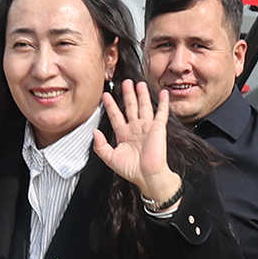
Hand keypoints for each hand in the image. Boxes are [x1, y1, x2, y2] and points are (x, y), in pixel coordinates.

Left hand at [94, 79, 182, 208]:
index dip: (111, 105)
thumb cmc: (131, 170)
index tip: (106, 95)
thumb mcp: (110, 158)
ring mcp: (147, 127)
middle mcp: (135, 128)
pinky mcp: (158, 128)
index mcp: (124, 135)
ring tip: (138, 83)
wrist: (148, 175)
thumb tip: (94, 132)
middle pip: (130, 107)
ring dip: (141, 95)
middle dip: (127, 94)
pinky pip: (161, 113)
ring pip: (143, 106)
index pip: (116, 116)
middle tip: (125, 82)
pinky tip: (162, 93)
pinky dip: (163, 102)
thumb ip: (100, 145)